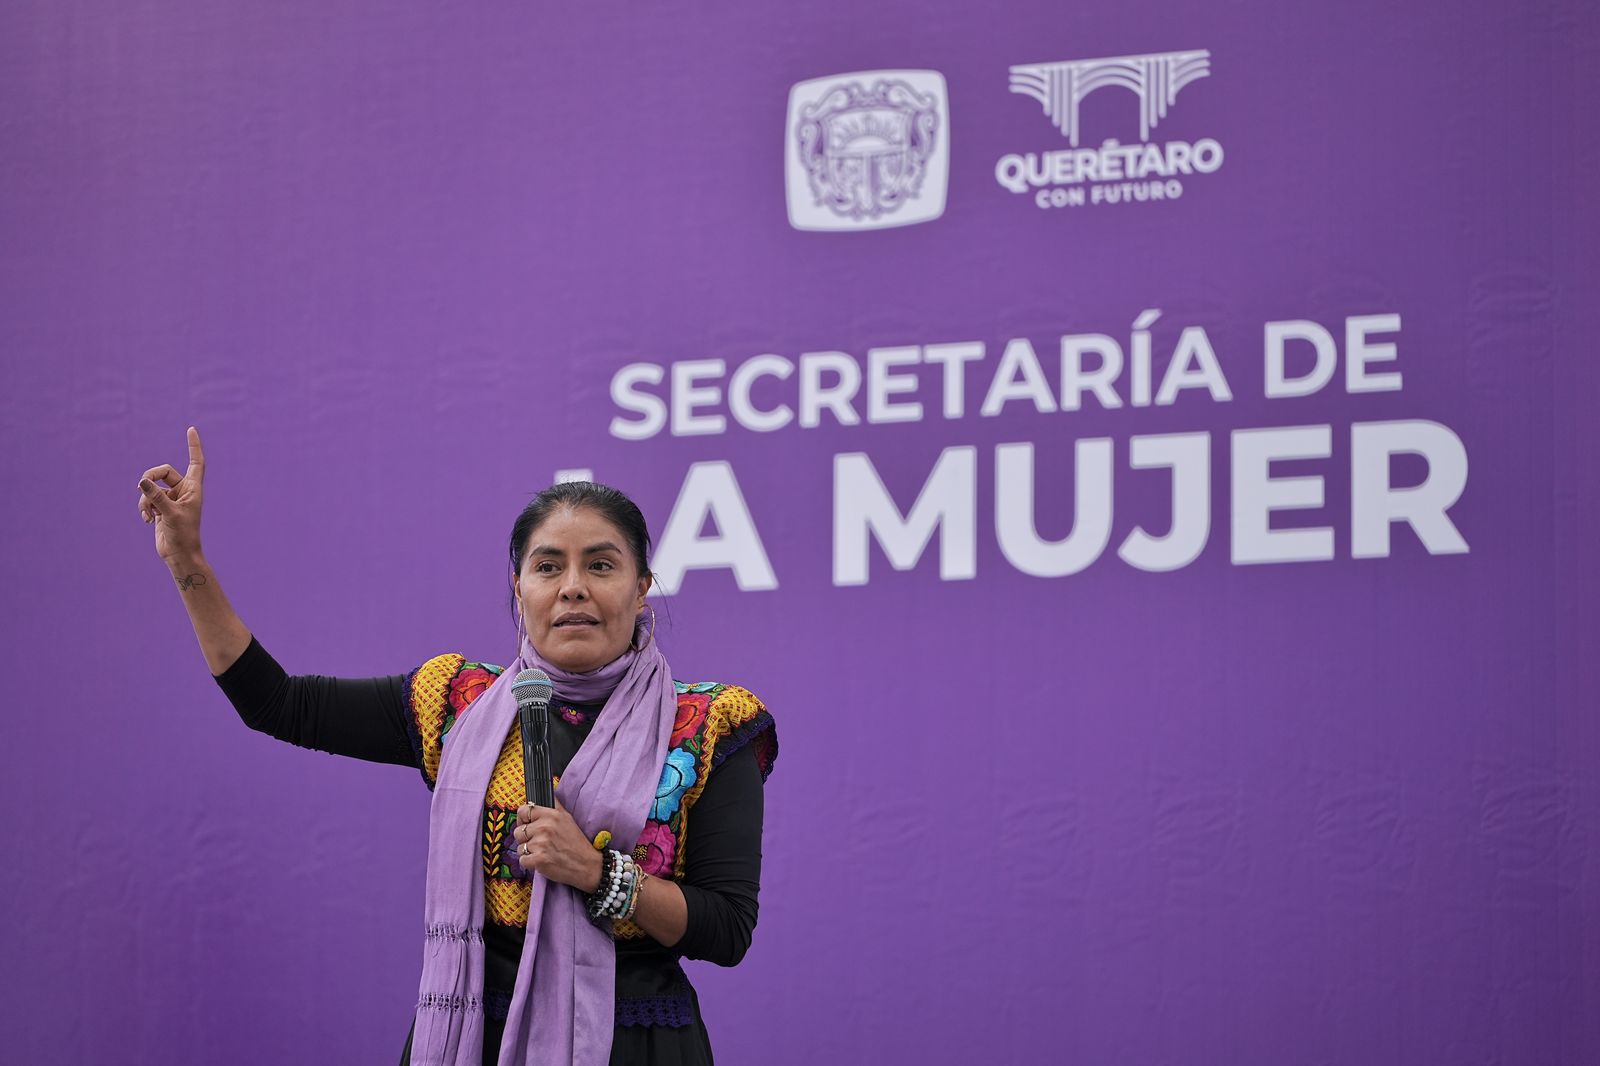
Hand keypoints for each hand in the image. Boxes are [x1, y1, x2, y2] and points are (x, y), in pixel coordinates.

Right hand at [138, 427, 205, 562]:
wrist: (179, 554)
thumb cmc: (182, 535)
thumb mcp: (170, 513)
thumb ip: (156, 496)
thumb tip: (142, 481)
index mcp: (193, 488)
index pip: (196, 461)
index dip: (194, 446)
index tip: (191, 429)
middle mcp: (183, 491)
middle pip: (162, 471)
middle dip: (150, 478)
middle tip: (142, 487)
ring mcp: (170, 498)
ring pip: (150, 487)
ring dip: (145, 499)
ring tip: (150, 515)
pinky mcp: (160, 507)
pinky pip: (146, 499)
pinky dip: (143, 507)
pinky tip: (148, 520)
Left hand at [513, 799, 603, 891]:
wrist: (587, 865)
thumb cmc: (576, 843)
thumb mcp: (567, 818)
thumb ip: (554, 806)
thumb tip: (544, 795)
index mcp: (551, 815)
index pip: (523, 811)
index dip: (523, 819)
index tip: (529, 825)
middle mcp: (545, 827)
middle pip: (518, 831)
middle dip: (526, 839)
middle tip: (540, 843)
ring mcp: (541, 844)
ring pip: (520, 847)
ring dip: (528, 852)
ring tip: (544, 852)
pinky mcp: (539, 860)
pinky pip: (522, 860)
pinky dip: (530, 863)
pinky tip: (542, 861)